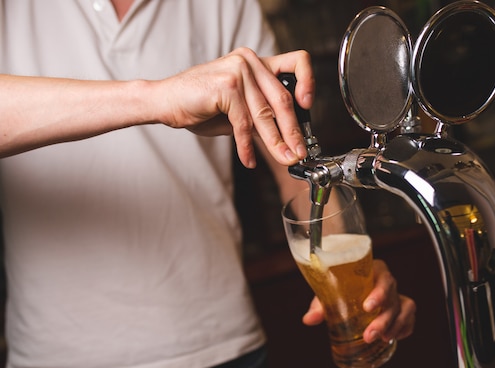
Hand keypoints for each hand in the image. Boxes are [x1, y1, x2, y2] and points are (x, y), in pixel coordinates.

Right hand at [154, 48, 314, 167]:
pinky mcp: (227, 86)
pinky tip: (248, 159)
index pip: (295, 62)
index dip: (308, 82)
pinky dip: (246, 145)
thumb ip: (262, 117)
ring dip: (275, 143)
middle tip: (298, 152)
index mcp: (256, 62)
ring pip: (264, 115)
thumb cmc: (199, 105)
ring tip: (282, 159)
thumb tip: (288, 138)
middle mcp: (249, 61)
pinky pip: (243, 123)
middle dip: (292, 132)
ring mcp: (238, 70)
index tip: (308, 106)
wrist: (164, 101)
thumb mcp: (239, 111)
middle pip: (282, 100)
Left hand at [302, 259, 415, 342]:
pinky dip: (406, 327)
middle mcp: (386, 282)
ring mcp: (396, 295)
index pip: (382, 276)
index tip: (367, 307)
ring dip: (396, 325)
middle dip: (383, 318)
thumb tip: (309, 319)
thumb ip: (320, 305)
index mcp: (371, 271)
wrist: (349, 292)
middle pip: (393, 297)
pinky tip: (395, 337)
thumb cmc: (340, 289)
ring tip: (383, 339)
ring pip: (405, 307)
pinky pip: (410, 317)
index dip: (379, 292)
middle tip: (369, 335)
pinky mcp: (402, 309)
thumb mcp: (328, 295)